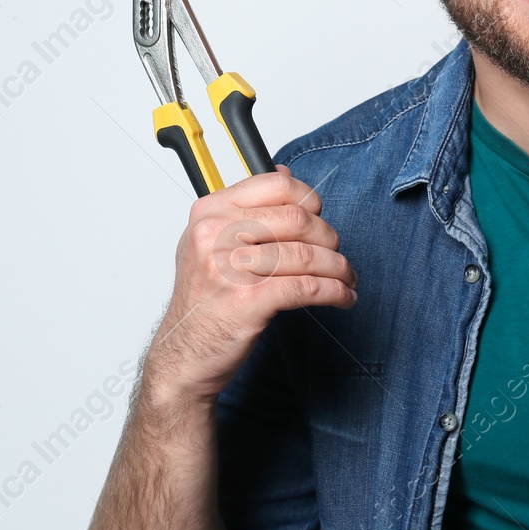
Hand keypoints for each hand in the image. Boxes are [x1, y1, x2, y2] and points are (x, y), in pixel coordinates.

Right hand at [141, 164, 356, 407]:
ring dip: (338, 268)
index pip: (276, 185)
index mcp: (209, 212)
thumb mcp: (210, 244)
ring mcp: (229, 267)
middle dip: (329, 238)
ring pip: (307, 254)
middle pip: (297, 218)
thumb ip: (245, 208)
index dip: (309, 200)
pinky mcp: (247, 301)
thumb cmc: (202, 302)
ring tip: (346, 279)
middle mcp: (215, 234)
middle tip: (336, 255)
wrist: (182, 355)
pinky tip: (342, 297)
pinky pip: (307, 287)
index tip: (320, 217)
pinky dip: (334, 292)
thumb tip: (286, 174)